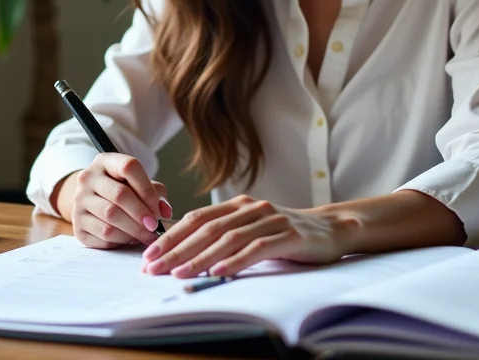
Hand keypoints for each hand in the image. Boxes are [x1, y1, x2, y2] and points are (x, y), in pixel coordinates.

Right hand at [61, 153, 172, 248]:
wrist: (92, 202)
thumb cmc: (122, 191)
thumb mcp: (138, 184)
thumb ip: (156, 193)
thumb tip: (165, 212)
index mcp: (104, 161)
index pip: (129, 167)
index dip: (147, 189)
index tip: (158, 208)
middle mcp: (88, 179)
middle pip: (119, 194)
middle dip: (141, 213)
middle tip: (154, 226)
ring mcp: (79, 202)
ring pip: (111, 217)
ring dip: (134, 229)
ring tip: (147, 235)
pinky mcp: (77, 225)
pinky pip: (104, 234)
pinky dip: (122, 239)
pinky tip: (130, 239)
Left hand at [140, 195, 347, 277]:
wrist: (331, 230)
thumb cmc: (285, 234)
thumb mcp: (251, 228)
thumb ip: (223, 234)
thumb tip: (182, 250)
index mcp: (238, 205)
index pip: (197, 218)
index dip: (171, 236)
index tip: (148, 254)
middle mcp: (252, 208)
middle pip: (206, 229)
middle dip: (176, 249)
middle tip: (152, 268)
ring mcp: (271, 220)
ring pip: (227, 239)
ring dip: (199, 257)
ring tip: (178, 273)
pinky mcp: (288, 236)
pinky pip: (256, 249)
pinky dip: (234, 261)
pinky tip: (218, 272)